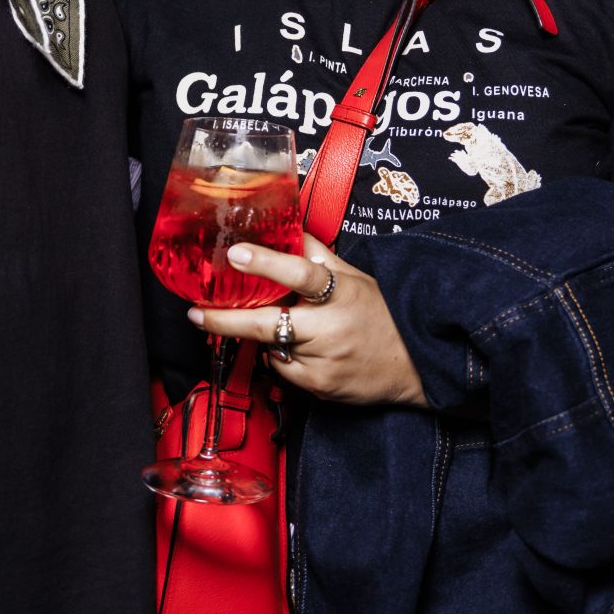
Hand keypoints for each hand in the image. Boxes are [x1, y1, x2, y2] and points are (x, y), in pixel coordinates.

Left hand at [189, 232, 427, 408]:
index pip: (301, 275)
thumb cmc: (384, 316)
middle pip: (268, 324)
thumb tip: (292, 224)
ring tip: (286, 326)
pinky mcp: (321, 389)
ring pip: (271, 348)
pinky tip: (301, 350)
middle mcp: (330, 330)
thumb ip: (320, 256)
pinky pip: (283, 370)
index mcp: (342, 294)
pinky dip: (282, 358)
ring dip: (266, 337)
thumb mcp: (357, 278)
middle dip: (226, 320)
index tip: (236, 253)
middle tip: (196, 313)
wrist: (418, 367)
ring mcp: (324, 363)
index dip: (267, 264)